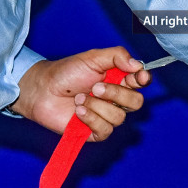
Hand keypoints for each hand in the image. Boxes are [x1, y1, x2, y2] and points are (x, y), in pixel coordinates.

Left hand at [10, 48, 149, 141]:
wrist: (43, 90)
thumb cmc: (66, 72)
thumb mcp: (92, 58)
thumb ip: (117, 56)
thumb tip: (138, 65)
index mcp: (119, 79)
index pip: (141, 82)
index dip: (143, 80)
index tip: (138, 77)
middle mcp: (116, 99)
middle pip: (136, 102)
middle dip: (116, 94)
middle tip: (96, 87)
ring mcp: (106, 116)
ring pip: (119, 117)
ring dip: (97, 106)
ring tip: (79, 98)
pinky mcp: (94, 132)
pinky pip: (105, 130)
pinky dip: (91, 119)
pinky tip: (78, 111)